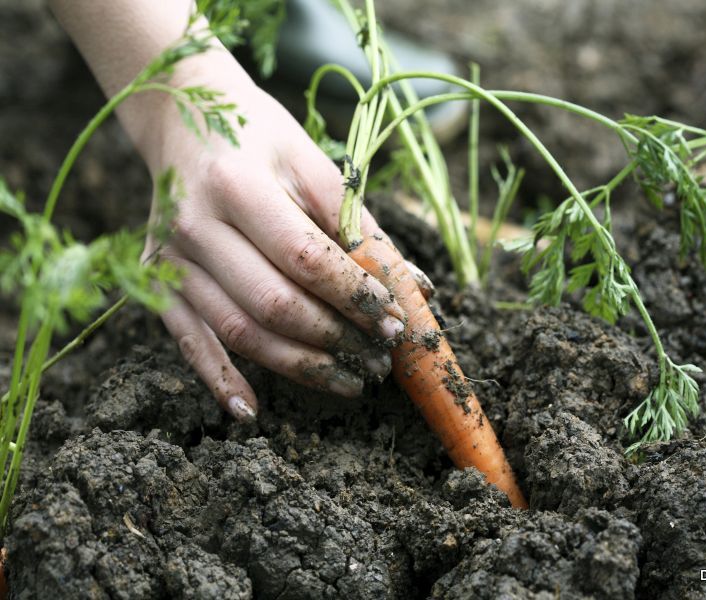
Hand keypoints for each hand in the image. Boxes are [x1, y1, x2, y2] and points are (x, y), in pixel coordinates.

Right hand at [139, 60, 406, 420]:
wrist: (180, 121)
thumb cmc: (258, 137)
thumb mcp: (312, 162)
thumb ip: (359, 226)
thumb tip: (413, 287)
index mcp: (237, 184)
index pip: (305, 257)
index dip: (354, 296)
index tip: (393, 321)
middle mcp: (194, 226)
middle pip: (274, 303)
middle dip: (336, 339)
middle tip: (379, 359)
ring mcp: (169, 260)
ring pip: (240, 332)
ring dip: (299, 366)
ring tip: (349, 382)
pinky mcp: (157, 282)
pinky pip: (189, 342)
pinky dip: (220, 380)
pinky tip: (253, 411)